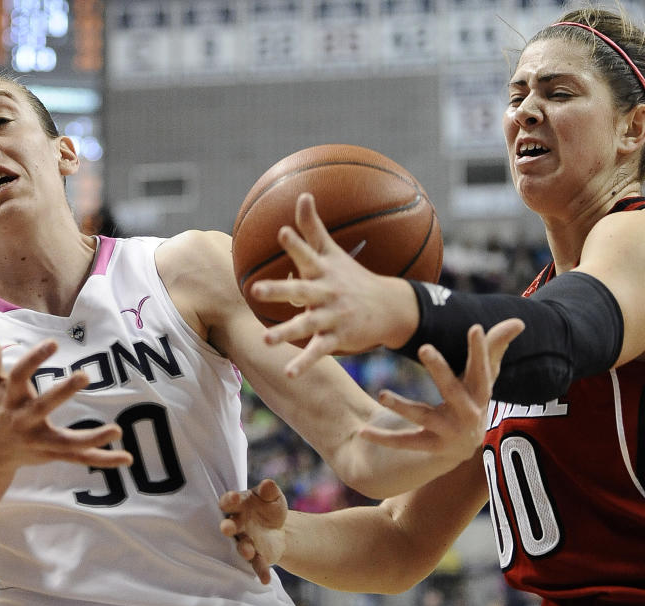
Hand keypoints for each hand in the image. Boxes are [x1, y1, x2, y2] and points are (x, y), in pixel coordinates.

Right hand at [0, 330, 131, 473]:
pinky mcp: (53, 453)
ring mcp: (40, 441)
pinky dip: (103, 459)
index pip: (19, 376)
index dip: (34, 359)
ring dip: (92, 438)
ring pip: (67, 442)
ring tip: (117, 430)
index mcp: (9, 400)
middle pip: (44, 407)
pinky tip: (127, 457)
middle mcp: (24, 421)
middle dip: (62, 392)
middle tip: (84, 375)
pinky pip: (80, 457)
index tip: (52, 343)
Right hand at [219, 479, 287, 584]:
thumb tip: (267, 484)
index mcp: (239, 506)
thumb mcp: (273, 497)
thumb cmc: (269, 508)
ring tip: (248, 552)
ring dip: (244, 549)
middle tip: (226, 528)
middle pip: (230, 525)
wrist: (279, 530)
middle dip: (228, 527)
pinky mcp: (256, 556)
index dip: (230, 500)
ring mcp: (245, 541)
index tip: (234, 498)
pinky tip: (265, 579)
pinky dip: (260, 571)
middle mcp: (238, 524)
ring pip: (241, 546)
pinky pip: (257, 564)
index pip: (230, 501)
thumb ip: (269, 490)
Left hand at [252, 193, 417, 376]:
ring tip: (266, 340)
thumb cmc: (353, 277)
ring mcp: (332, 316)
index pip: (307, 254)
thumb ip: (313, 227)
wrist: (390, 307)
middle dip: (278, 290)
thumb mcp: (334, 252)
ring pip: (307, 324)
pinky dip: (304, 362)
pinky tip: (288, 373)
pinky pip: (318, 351)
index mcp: (323, 271)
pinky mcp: (337, 338)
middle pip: (301, 290)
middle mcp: (327, 292)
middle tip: (255, 289)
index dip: (295, 244)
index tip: (282, 232)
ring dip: (286, 332)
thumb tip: (302, 193)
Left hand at [360, 319, 523, 463]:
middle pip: (453, 390)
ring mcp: (448, 434)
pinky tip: (362, 431)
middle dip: (440, 370)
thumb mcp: (483, 375)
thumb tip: (519, 321)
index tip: (475, 327)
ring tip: (383, 394)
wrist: (463, 448)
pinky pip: (404, 442)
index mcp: (481, 394)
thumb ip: (496, 347)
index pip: (482, 369)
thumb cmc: (473, 398)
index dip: (480, 350)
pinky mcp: (429, 448)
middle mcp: (468, 416)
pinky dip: (383, 438)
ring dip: (403, 407)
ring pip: (423, 417)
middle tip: (424, 346)